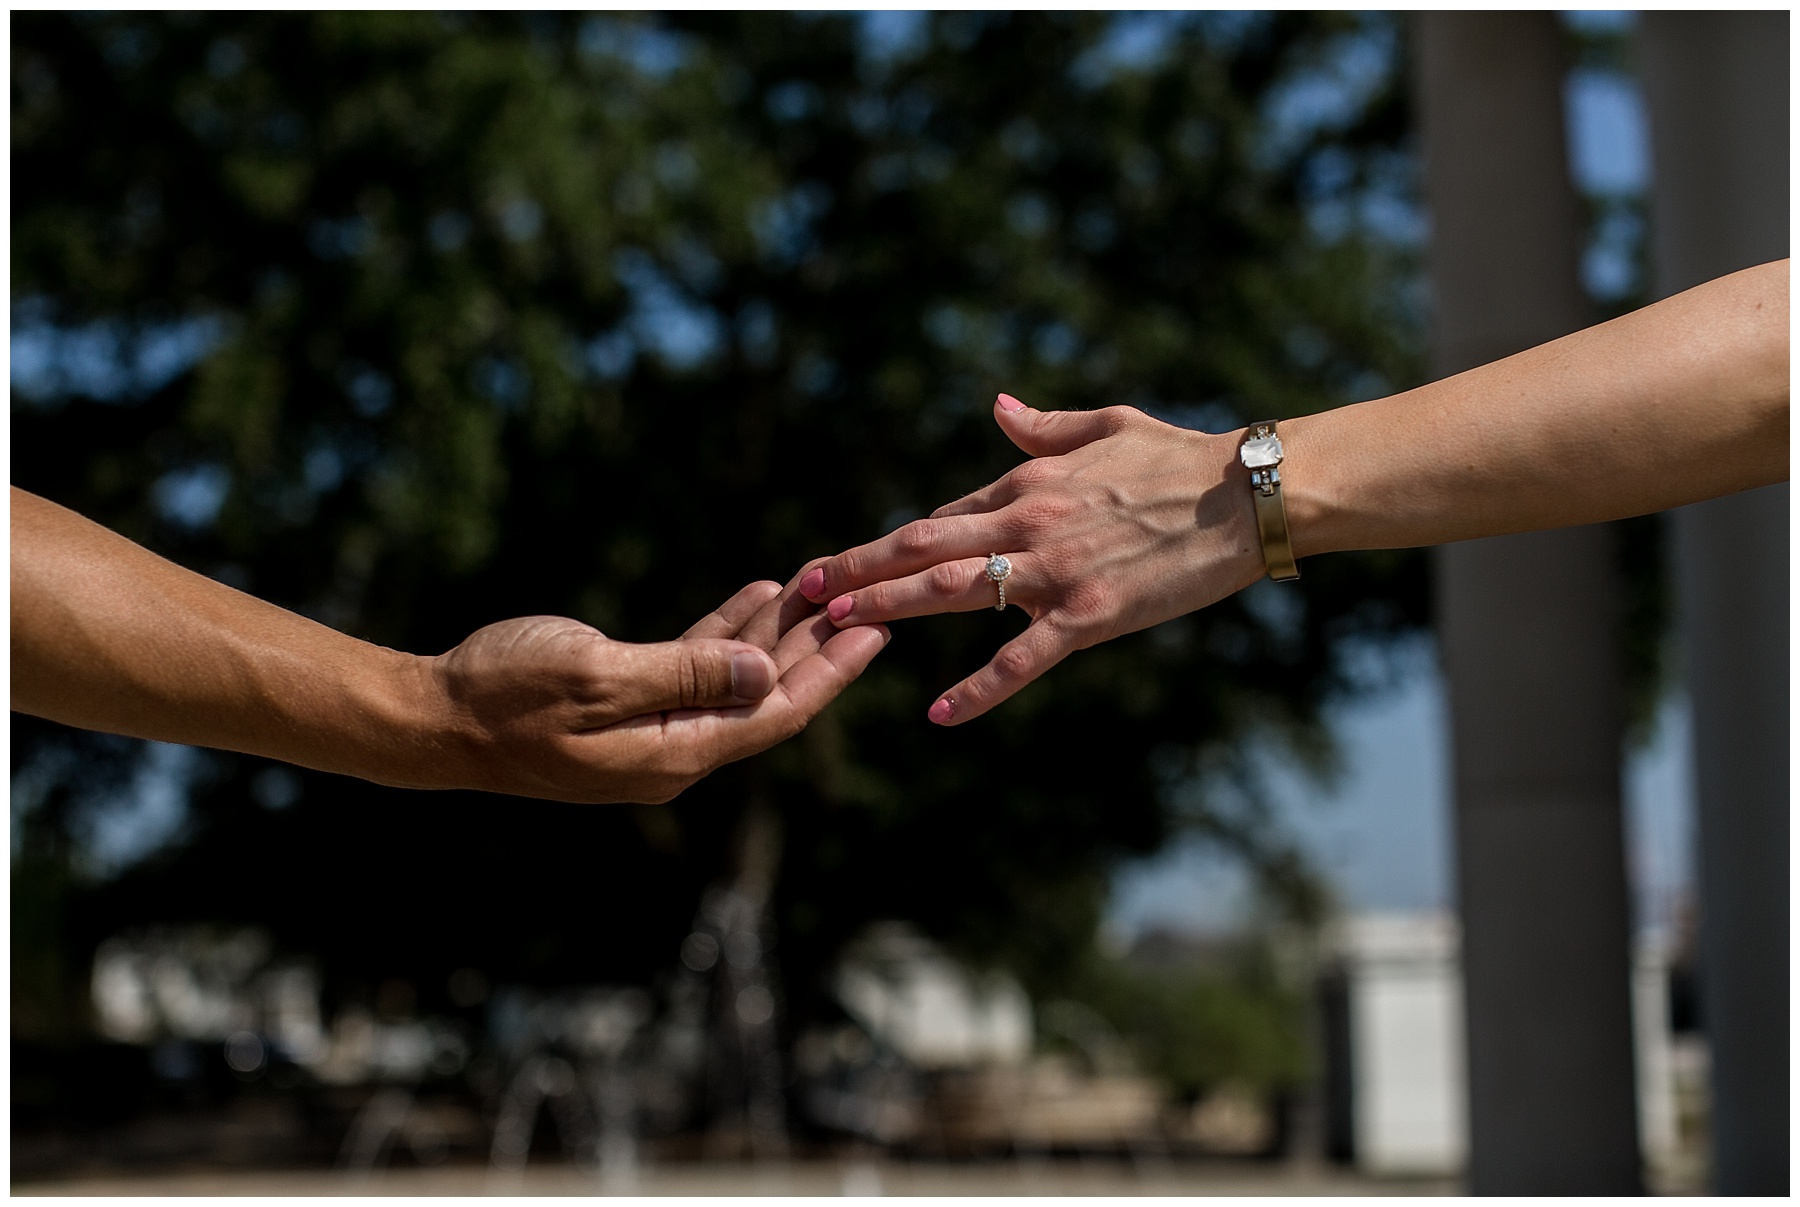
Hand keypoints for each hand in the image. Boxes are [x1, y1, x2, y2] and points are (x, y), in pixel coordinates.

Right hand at [427, 581, 888, 802]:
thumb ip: (686, 676)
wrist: (433, 716)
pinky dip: (726, 631)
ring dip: (777, 632)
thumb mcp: (599, 677)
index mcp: (675, 754)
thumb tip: (765, 674)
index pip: (776, 714)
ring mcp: (650, 729)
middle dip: (818, 647)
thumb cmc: (507, 695)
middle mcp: (674, 750)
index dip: (830, 673)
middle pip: (767, 696)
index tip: (876, 632)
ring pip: (735, 677)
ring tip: (822, 583)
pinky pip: (694, 667)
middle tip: (869, 599)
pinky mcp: (624, 703)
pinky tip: (757, 594)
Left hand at [794, 394, 1266, 724]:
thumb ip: (1043, 427)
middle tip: (805, 591)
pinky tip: (941, 712)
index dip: (891, 544)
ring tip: (836, 626)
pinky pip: (1022, 656)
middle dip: (859, 569)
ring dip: (888, 607)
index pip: (942, 518)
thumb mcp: (1105, 426)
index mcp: (1028, 482)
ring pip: (952, 592)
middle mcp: (1027, 523)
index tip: (848, 562)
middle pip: (923, 548)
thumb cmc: (1180, 456)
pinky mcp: (1090, 613)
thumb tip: (995, 408)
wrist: (1244, 494)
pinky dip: (979, 687)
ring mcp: (1054, 570)